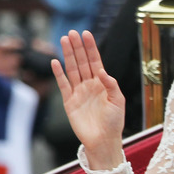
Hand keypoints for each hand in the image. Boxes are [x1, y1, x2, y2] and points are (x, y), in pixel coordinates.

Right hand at [50, 30, 125, 168]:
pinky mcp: (69, 102)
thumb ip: (111, 85)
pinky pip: (63, 84)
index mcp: (103, 83)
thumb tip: (102, 71)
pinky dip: (59, 73)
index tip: (86, 34)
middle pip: (82, 62)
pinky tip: (55, 62)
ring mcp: (79, 92)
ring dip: (68, 55)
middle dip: (77, 47)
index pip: (96, 61)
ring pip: (72, 69)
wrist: (103, 140)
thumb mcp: (118, 101)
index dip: (91, 48)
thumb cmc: (114, 122)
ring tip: (64, 40)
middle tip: (72, 32)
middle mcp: (90, 85)